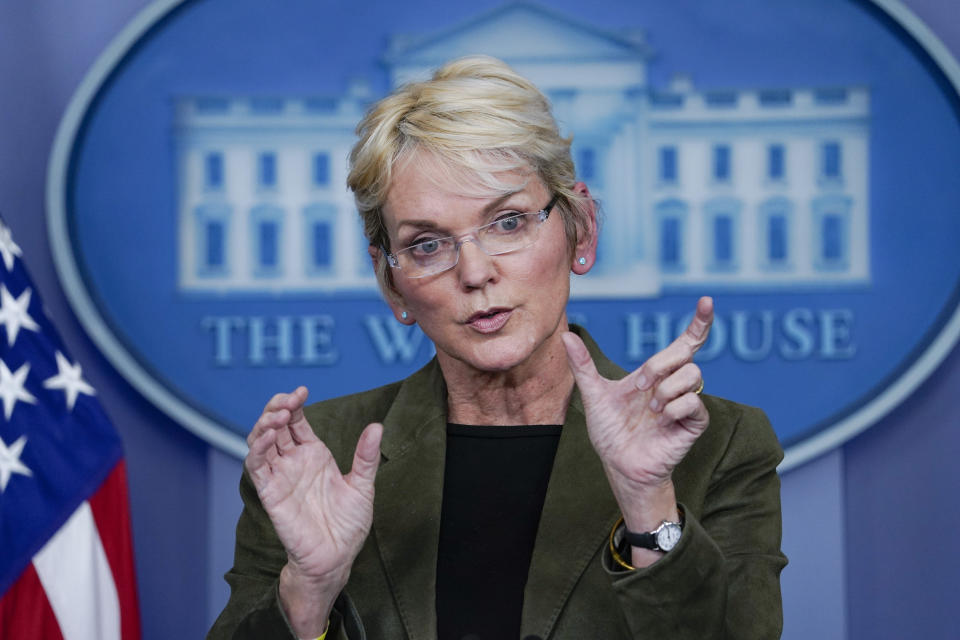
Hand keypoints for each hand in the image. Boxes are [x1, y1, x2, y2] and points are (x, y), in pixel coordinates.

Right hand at [245, 387, 382, 633]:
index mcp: (314, 455)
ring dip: (264, 424)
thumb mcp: (362, 485)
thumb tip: (376, 427)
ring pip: (261, 441)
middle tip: (289, 399)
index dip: (294, 403)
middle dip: (277, 407)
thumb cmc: (348, 525)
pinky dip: (258, 449)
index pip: (296, 421)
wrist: (336, 558)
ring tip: (277, 414)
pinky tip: (268, 436)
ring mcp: (280, 475)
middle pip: (275, 425)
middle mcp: (293, 461)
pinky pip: (256, 466)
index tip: (302, 391)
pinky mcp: (270, 492)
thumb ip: (366, 457)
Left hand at [562, 297, 712, 531]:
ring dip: (665, 390)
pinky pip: (693, 403)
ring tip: (650, 409)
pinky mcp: (693, 423)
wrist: (619, 465)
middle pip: (685, 354)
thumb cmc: (610, 432)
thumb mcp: (594, 395)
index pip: (685, 342)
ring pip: (693, 375)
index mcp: (656, 374)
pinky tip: (660, 419)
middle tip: (639, 388)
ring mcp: (686, 403)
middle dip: (660, 365)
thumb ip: (583, 366)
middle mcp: (674, 384)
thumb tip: (566, 337)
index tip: (707, 301)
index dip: (699, 322)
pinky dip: (673, 408)